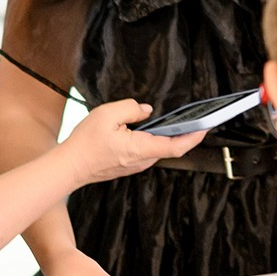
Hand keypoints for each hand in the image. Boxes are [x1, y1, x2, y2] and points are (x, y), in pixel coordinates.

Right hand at [60, 98, 204, 186]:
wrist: (69, 167)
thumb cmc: (85, 143)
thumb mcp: (107, 114)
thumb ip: (131, 108)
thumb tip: (146, 111)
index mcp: (141, 148)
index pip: (177, 145)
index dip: (195, 135)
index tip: (207, 126)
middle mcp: (142, 160)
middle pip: (170, 146)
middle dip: (184, 132)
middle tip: (196, 117)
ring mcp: (136, 165)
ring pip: (158, 148)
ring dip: (168, 136)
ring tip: (177, 120)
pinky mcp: (129, 165)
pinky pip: (147, 151)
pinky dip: (153, 140)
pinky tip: (151, 128)